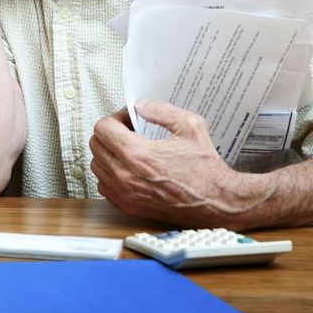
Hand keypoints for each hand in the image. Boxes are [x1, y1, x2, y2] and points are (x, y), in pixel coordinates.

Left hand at [89, 100, 264, 227]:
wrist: (217, 203)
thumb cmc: (206, 168)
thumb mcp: (190, 126)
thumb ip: (161, 110)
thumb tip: (140, 106)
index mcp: (138, 155)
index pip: (102, 128)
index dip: (115, 118)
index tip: (129, 119)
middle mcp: (126, 176)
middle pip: (95, 145)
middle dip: (110, 133)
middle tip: (129, 131)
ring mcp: (125, 194)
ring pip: (96, 166)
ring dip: (108, 153)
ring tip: (129, 149)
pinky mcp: (129, 207)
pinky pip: (104, 185)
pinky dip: (110, 174)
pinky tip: (129, 168)